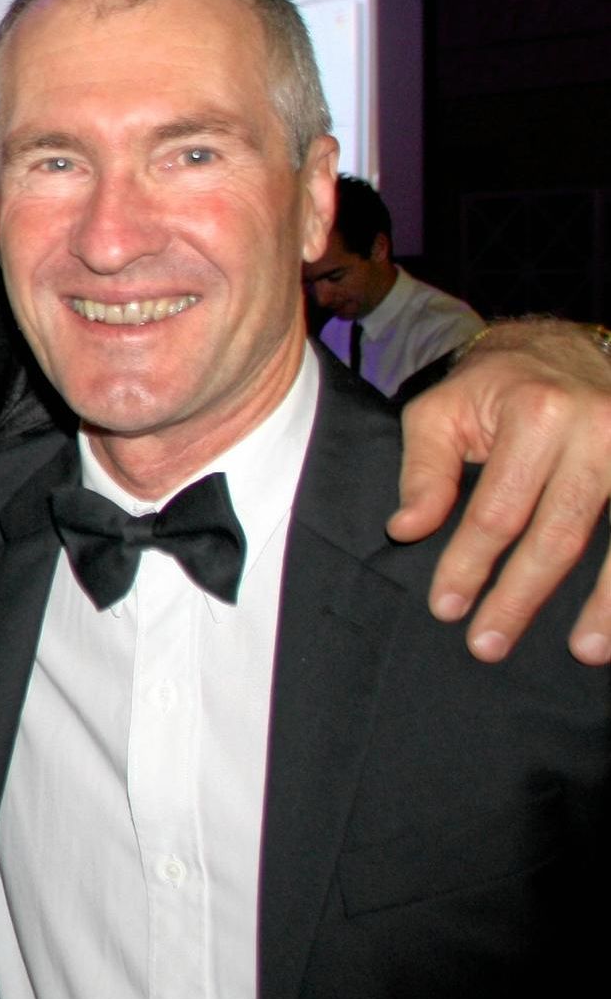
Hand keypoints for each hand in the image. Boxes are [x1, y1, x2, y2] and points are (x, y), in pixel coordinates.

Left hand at [389, 319, 610, 663]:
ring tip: (582, 651)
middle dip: (521, 596)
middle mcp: (597, 430)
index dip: (469, 564)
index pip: (497, 510)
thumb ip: (423, 471)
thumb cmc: (495, 387)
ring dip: (603, 606)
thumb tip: (407, 530)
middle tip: (489, 645)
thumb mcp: (441, 411)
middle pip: (558, 534)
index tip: (446, 607)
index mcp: (536, 414)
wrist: (565, 347)